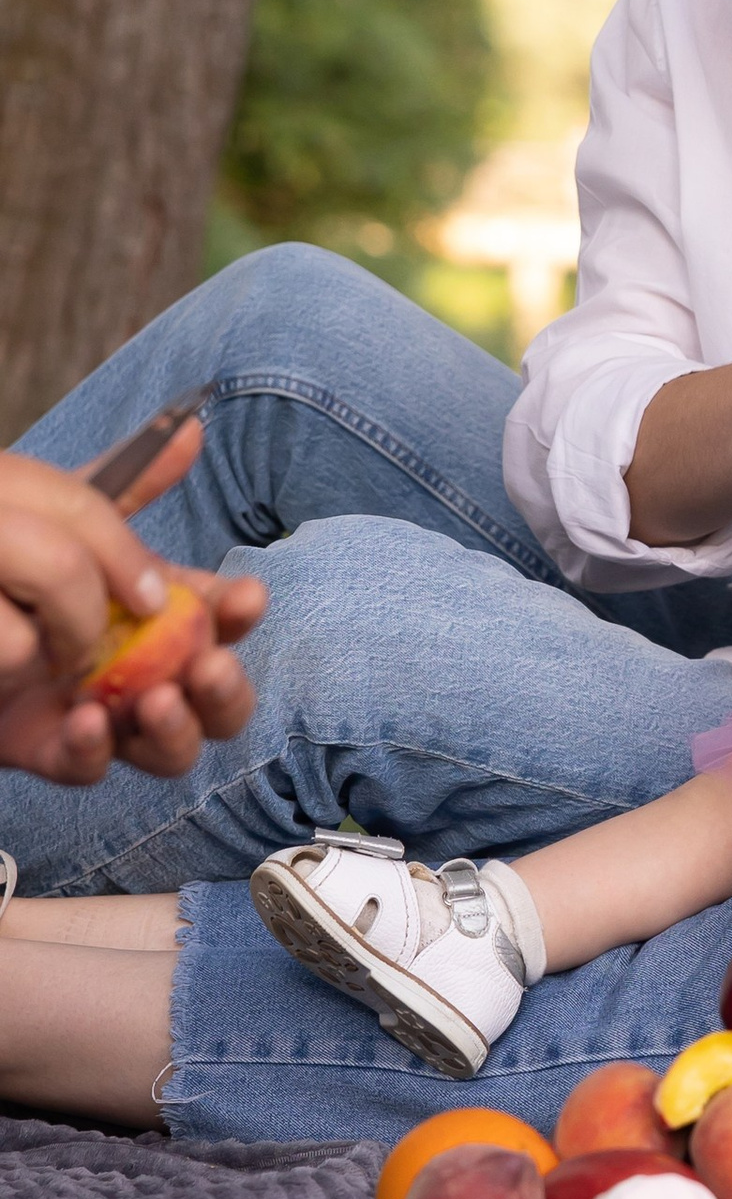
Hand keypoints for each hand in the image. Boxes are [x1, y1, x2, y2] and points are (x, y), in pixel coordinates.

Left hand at [0, 445, 265, 788]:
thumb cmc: (18, 566)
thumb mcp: (68, 520)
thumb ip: (130, 484)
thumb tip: (189, 430)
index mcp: (164, 617)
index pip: (221, 620)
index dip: (240, 612)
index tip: (243, 595)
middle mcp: (147, 673)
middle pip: (217, 701)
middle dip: (227, 691)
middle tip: (207, 667)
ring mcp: (106, 716)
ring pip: (170, 749)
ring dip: (177, 731)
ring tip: (157, 702)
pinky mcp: (54, 750)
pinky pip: (91, 767)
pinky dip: (98, 750)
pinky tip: (90, 720)